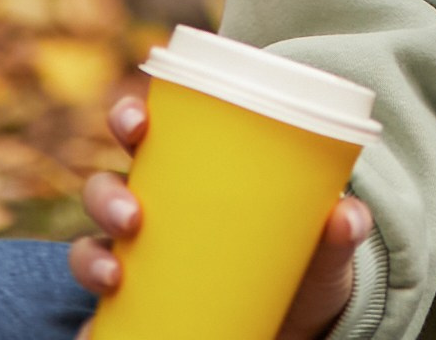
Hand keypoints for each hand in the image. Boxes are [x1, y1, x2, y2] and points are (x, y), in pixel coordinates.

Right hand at [71, 91, 369, 336]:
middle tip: (132, 217)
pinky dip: (89, 327)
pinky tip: (91, 334)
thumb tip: (347, 217)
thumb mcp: (322, 247)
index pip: (146, 132)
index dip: (128, 117)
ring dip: (89, 257)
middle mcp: (155, 215)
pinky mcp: (139, 314)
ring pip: (89, 247)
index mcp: (191, 177)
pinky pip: (99, 320)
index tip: (137, 123)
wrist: (300, 329)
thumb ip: (338, 231)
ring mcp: (142, 265)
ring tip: (114, 275)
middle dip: (105, 195)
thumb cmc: (303, 265)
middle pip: (106, 188)